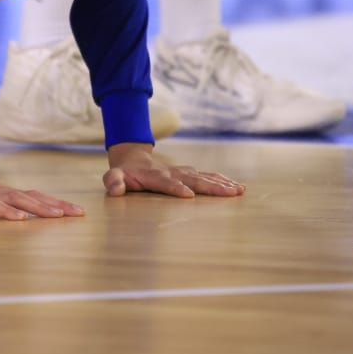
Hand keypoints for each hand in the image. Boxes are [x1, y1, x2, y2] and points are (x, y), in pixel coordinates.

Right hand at [0, 165, 85, 219]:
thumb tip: (20, 220)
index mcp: (0, 192)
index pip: (34, 196)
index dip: (55, 203)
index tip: (76, 212)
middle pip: (33, 196)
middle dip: (57, 205)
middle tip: (79, 213)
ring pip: (18, 200)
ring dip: (39, 207)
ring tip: (58, 215)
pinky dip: (7, 212)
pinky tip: (20, 218)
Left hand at [103, 143, 245, 198]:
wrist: (134, 157)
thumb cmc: (125, 173)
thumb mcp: (114, 176)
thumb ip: (114, 181)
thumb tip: (115, 190)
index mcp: (155, 177)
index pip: (167, 183)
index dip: (176, 189)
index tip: (189, 196)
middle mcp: (173, 173)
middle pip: (193, 180)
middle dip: (211, 187)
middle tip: (229, 193)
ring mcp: (183, 172)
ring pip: (205, 178)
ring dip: (222, 184)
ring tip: (239, 190)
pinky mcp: (190, 174)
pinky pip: (208, 177)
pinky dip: (223, 182)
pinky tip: (237, 188)